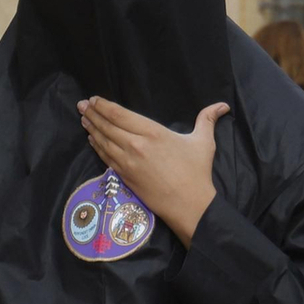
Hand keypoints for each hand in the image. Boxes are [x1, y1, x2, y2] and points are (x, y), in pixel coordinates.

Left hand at [77, 96, 230, 245]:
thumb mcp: (203, 142)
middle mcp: (136, 145)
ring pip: (103, 141)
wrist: (188, 204)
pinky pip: (106, 157)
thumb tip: (222, 105)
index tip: (94, 99)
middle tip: (81, 105)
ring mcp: (127, 162)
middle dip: (92, 114)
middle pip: (107, 125)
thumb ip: (207, 119)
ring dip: (91, 129)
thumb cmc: (196, 172)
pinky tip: (92, 140)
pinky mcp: (125, 176)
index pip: (120, 114)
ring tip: (83, 119)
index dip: (104, 106)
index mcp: (152, 132)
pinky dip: (97, 147)